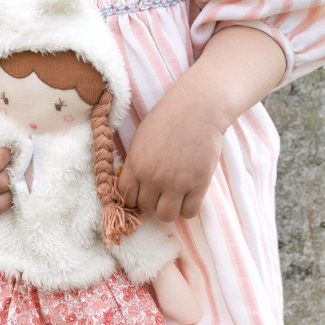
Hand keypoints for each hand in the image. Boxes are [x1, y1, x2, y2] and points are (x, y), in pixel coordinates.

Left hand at [117, 25, 285, 221]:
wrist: (197, 109)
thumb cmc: (167, 119)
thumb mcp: (141, 139)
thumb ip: (135, 163)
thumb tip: (131, 186)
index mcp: (136, 164)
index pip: (125, 197)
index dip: (132, 197)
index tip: (140, 193)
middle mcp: (153, 178)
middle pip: (145, 208)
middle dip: (151, 201)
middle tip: (160, 190)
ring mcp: (176, 184)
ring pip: (166, 216)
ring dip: (168, 208)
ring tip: (174, 194)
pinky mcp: (198, 185)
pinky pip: (189, 213)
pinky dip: (188, 208)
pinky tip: (189, 195)